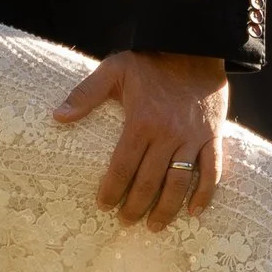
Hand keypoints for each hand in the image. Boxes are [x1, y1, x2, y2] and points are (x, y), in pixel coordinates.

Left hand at [53, 51, 228, 230]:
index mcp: (141, 121)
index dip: (112, 189)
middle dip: (136, 206)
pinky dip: (205, 193)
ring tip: (154, 226)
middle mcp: (167, 134)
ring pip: (180, 182)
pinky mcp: (213, 136)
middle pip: (150, 181)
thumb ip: (85, 94)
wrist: (194, 45)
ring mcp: (193, 137)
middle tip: (125, 222)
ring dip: (167, 208)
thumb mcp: (114, 70)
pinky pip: (212, 170)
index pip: (123, 166)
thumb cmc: (151, 60)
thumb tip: (58, 117)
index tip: (103, 206)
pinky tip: (194, 212)